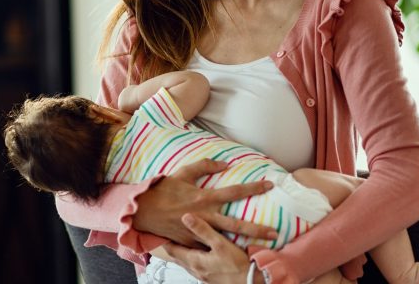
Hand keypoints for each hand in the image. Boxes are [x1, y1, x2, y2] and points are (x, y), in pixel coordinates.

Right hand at [133, 159, 276, 246]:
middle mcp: (205, 215)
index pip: (235, 191)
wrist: (144, 210)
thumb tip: (225, 163)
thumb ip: (205, 165)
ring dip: (243, 244)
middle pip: (236, 224)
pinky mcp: (191, 241)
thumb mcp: (183, 172)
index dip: (254, 188)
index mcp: (205, 197)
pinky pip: (208, 246)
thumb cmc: (164, 189)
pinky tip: (233, 254)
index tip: (270, 185)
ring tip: (259, 249)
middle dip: (257, 229)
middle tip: (274, 232)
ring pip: (226, 240)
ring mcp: (199, 231)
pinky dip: (220, 250)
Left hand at [162, 213, 258, 283]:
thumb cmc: (237, 265)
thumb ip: (203, 230)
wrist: (252, 282)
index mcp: (194, 261)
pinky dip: (194, 258)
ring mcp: (203, 276)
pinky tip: (200, 254)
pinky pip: (197, 266)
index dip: (164, 238)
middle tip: (166, 233)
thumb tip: (186, 216)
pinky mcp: (212, 278)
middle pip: (177, 256)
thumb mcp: (220, 244)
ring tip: (180, 241)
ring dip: (183, 252)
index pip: (171, 249)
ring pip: (187, 262)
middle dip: (172, 245)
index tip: (159, 229)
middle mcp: (195, 270)